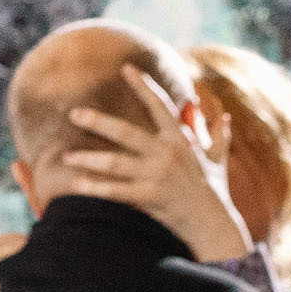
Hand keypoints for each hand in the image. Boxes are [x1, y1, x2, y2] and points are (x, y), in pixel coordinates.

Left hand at [57, 68, 252, 264]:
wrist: (213, 223)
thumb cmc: (213, 191)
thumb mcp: (217, 159)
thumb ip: (216, 135)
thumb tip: (223, 114)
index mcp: (180, 139)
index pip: (159, 105)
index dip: (142, 86)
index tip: (125, 68)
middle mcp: (167, 153)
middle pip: (126, 132)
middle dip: (98, 122)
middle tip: (74, 113)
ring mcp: (157, 175)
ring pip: (115, 163)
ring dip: (88, 159)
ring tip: (67, 157)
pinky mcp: (150, 196)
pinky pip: (116, 191)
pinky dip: (96, 188)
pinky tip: (77, 185)